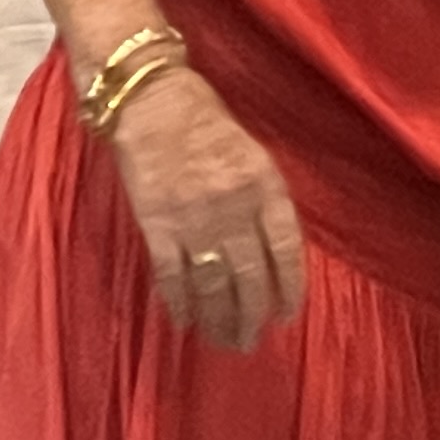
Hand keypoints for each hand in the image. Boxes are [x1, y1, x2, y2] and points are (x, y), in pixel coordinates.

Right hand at [102, 67, 308, 351]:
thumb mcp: (251, 154)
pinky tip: (184, 323)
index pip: (286, 251)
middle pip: (250, 278)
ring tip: (224, 341)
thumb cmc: (204, 120)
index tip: (285, 315)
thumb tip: (271, 253)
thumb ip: (263, 200)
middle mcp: (235, 208)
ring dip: (219, 319)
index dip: (289, 289)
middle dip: (252, 316)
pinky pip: (172, 276)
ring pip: (213, 285)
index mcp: (265, 186)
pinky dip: (179, 304)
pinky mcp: (157, 225)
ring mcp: (195, 219)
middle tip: (249, 341)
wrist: (150, 98)